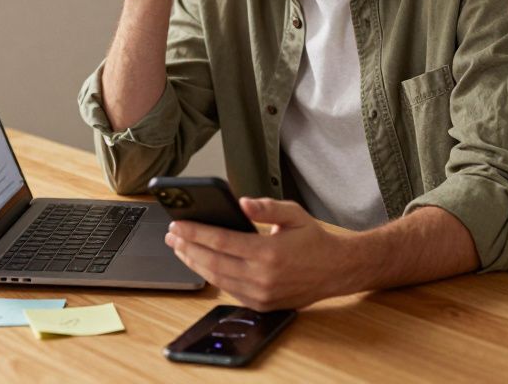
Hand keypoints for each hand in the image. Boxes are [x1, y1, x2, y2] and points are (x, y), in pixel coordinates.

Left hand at [165, 197, 352, 309]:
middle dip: (187, 248)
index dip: (196, 232)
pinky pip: (228, 290)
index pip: (221, 241)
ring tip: (181, 249)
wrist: (335, 270)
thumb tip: (242, 203)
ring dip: (195, 263)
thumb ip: (267, 208)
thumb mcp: (295, 214)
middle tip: (172, 236)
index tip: (178, 225)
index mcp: (269, 252)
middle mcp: (262, 277)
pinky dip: (212, 276)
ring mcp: (260, 294)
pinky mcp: (260, 304)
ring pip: (216, 279)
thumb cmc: (314, 241)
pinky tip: (202, 264)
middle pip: (212, 262)